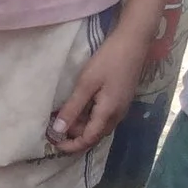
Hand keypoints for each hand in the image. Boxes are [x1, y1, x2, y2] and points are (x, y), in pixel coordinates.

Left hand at [49, 24, 150, 155]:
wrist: (134, 41)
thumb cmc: (109, 59)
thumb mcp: (86, 83)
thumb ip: (72, 108)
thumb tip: (58, 130)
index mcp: (108, 114)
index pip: (87, 140)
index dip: (70, 146)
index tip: (53, 142)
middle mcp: (117, 116)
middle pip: (93, 136)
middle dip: (73, 136)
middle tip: (55, 125)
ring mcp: (120, 109)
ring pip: (97, 127)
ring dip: (80, 126)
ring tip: (63, 114)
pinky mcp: (120, 101)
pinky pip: (102, 117)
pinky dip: (88, 117)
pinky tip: (78, 106)